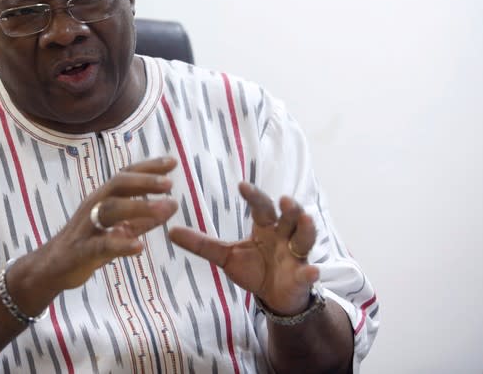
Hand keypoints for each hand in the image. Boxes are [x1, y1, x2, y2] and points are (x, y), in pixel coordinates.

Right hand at [39, 156, 178, 290]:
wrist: (53, 267)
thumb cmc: (90, 242)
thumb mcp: (120, 228)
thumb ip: (145, 218)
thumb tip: (174, 204)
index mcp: (103, 198)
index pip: (126, 175)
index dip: (148, 167)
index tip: (173, 162)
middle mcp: (94, 206)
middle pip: (118, 184)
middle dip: (144, 181)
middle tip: (170, 183)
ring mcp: (87, 227)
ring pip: (110, 210)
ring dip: (138, 207)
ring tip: (163, 209)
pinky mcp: (83, 251)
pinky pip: (102, 245)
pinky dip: (121, 244)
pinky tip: (139, 247)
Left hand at [169, 182, 318, 314]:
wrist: (275, 297)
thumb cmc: (254, 269)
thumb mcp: (225, 256)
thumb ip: (202, 244)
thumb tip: (170, 232)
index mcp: (266, 227)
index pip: (261, 206)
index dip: (253, 196)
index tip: (241, 186)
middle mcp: (284, 237)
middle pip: (289, 217)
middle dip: (289, 208)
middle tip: (284, 199)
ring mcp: (296, 256)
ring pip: (304, 238)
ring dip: (306, 229)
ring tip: (305, 219)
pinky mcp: (302, 277)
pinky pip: (308, 273)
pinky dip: (310, 272)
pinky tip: (311, 271)